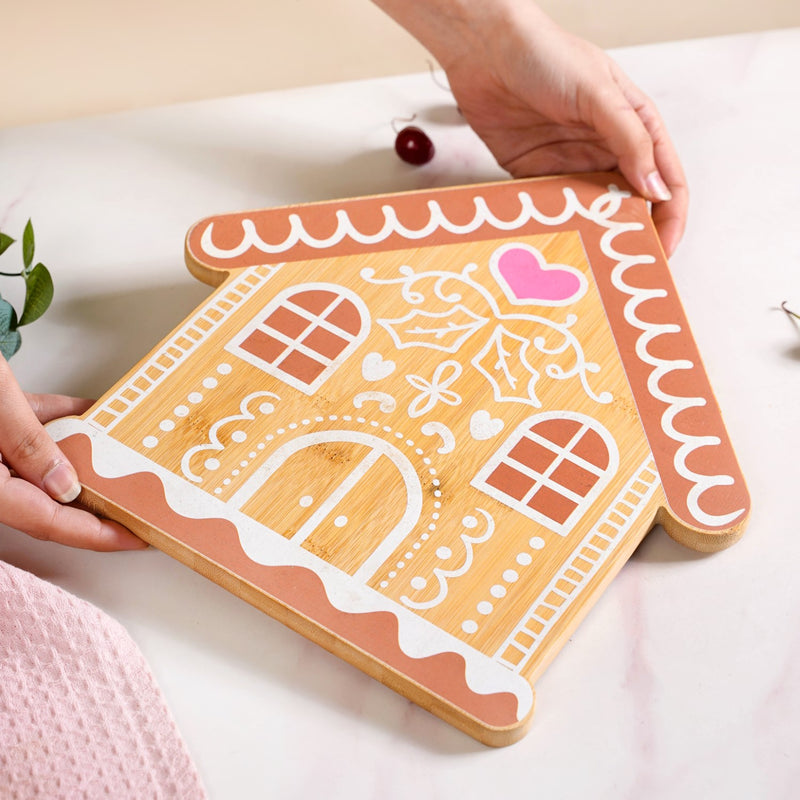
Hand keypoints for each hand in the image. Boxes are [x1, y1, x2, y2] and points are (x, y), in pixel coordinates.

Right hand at [0, 356, 145, 550]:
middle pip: (48, 499)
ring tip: (126, 457)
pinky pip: (24, 429)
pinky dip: (56, 423)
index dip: (97, 535)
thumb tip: (65, 487)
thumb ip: (26, 444)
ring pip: (39, 463)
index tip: (136, 537)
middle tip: (140, 500)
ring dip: (81, 458)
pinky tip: (88, 411)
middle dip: (95, 502)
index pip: (49, 522)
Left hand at [374, 0, 687, 256]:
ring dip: (595, 236)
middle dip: (633, 235)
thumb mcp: (597, 93)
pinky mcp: (536, 175)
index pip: (666, 179)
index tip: (664, 251)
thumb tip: (657, 190)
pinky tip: (559, 245)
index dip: (671, 218)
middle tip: (627, 269)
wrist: (484, 51)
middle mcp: (606, 149)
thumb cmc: (546, 55)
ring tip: (594, 265)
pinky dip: (559, 227)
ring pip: (593, 212)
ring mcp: (571, 165)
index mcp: (635, 126)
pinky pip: (554, 209)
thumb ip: (629, 140)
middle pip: (631, 204)